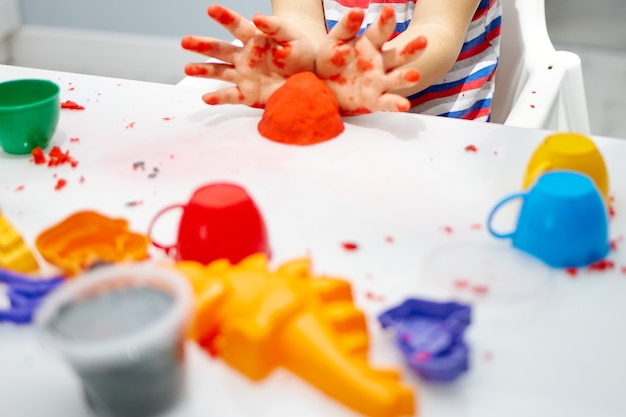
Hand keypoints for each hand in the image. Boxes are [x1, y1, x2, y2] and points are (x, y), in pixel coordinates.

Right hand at [182, 4, 315, 107]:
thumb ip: (276, 27)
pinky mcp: (248, 94)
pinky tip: (206, 98)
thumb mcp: (292, 37)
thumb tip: (257, 17)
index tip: (212, 9)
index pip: (236, 26)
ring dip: (203, 70)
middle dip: (202, 45)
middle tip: (185, 41)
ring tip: (187, 69)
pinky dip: (218, 97)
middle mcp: (244, 56)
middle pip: (220, 49)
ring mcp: (244, 75)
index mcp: (255, 39)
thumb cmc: (301, 54)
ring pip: (220, 72)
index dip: (224, 17)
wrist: (310, 79)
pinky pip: (231, 96)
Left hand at [316, 6, 426, 115]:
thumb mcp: (334, 40)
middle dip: (411, 48)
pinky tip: (404, 105)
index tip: (389, 10)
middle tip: (423, 41)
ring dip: (407, 77)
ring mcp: (379, 82)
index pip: (381, 30)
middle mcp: (379, 62)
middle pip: (399, 54)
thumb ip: (347, 27)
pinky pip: (386, 102)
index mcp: (370, 44)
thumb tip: (358, 11)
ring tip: (416, 75)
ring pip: (397, 78)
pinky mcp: (374, 100)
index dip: (386, 21)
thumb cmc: (330, 60)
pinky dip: (395, 104)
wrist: (320, 86)